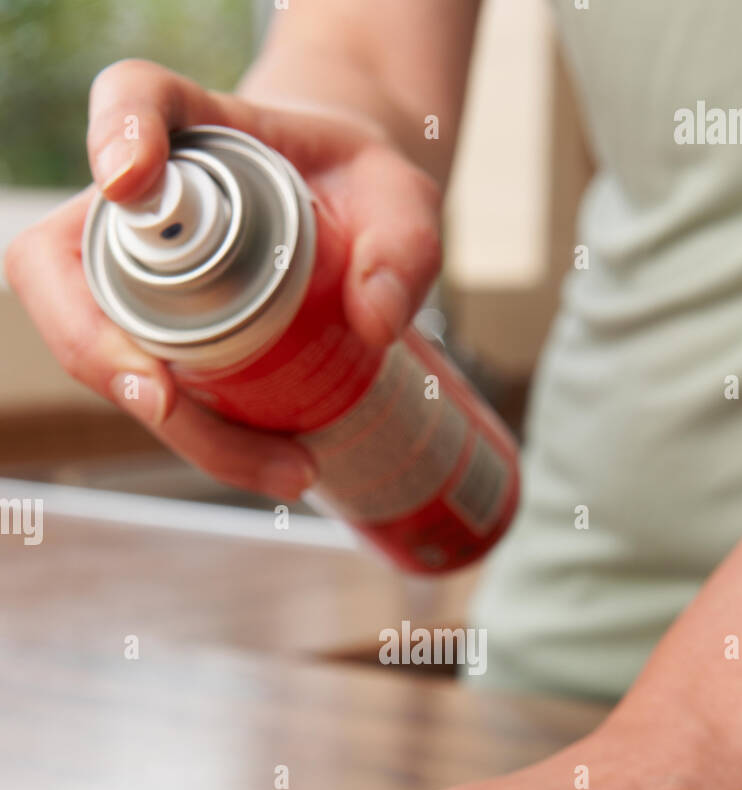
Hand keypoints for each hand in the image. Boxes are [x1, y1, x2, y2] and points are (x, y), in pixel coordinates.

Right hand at [3, 59, 441, 497]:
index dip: (117, 132)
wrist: (349, 218)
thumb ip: (405, 245)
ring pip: (99, 349)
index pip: (135, 98)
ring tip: (283, 467)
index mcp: (197, 127)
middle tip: (170, 403)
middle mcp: (141, 202)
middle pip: (66, 262)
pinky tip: (275, 465)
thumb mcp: (403, 204)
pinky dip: (205, 441)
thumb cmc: (362, 194)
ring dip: (174, 423)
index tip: (130, 180)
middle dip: (102, 346)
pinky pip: (149, 394)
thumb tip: (373, 321)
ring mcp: (132, 274)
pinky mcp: (151, 338)